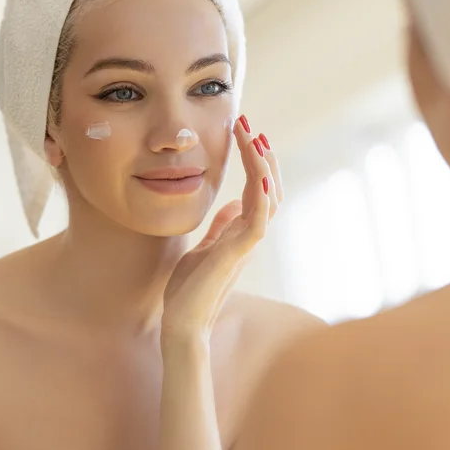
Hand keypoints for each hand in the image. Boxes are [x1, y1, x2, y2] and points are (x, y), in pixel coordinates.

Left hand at [162, 115, 283, 341]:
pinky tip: (258, 173)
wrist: (182, 323)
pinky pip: (258, 219)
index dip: (254, 162)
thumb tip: (232, 205)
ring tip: (255, 137)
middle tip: (250, 126)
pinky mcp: (239, 253)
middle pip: (267, 188)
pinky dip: (261, 195)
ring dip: (262, 166)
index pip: (256, 190)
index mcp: (239, 233)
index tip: (246, 134)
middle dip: (260, 155)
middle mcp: (248, 235)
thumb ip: (219, 228)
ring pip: (267, 198)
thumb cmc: (188, 291)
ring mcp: (246, 244)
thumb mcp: (202, 249)